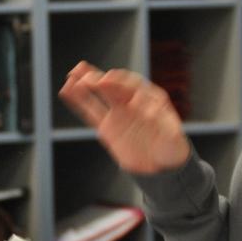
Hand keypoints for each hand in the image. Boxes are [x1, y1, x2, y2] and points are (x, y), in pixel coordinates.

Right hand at [58, 62, 190, 173]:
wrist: (162, 166)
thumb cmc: (172, 147)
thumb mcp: (173, 135)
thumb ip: (161, 121)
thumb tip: (148, 108)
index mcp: (150, 99)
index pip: (134, 86)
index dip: (121, 82)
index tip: (110, 81)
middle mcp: (132, 102)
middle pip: (114, 87)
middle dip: (100, 79)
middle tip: (87, 76)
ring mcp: (118, 114)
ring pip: (100, 96)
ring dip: (86, 84)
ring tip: (72, 74)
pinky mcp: (107, 128)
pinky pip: (91, 112)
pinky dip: (79, 101)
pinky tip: (68, 90)